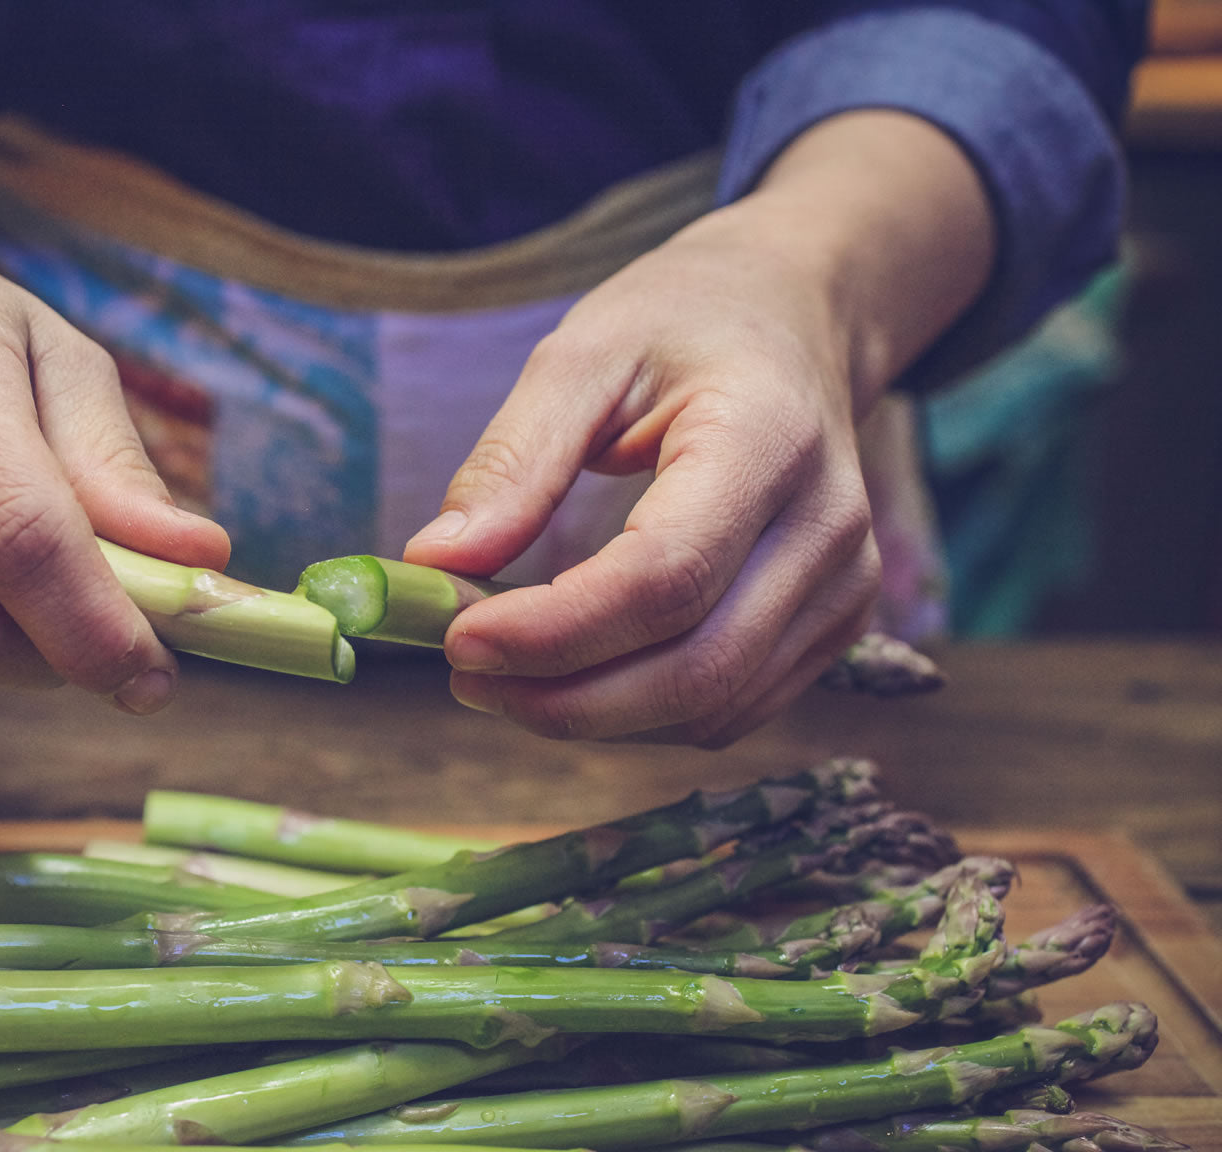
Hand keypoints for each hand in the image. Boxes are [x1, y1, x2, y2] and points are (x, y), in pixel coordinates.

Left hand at [405, 111, 991, 745]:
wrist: (797, 319)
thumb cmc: (684, 324)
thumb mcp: (583, 355)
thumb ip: (513, 460)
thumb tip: (436, 564)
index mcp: (769, 438)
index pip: (665, 576)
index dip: (555, 630)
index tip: (456, 638)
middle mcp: (827, 526)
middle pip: (694, 668)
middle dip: (561, 695)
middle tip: (462, 670)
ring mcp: (844, 587)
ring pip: (710, 708)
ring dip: (591, 714)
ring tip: (502, 670)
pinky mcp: (832, 626)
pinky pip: (727, 708)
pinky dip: (637, 713)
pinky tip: (572, 672)